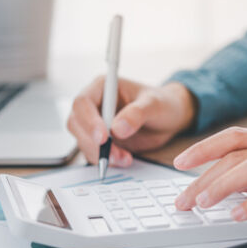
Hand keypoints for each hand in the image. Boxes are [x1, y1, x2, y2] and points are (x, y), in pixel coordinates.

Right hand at [67, 77, 195, 165]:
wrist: (170, 118)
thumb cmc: (162, 103)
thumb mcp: (154, 105)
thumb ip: (137, 114)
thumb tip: (117, 129)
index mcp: (103, 87)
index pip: (83, 102)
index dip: (89, 120)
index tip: (104, 137)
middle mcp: (95, 105)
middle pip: (76, 124)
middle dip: (93, 142)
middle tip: (114, 154)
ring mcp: (96, 124)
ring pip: (83, 141)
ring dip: (100, 154)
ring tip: (125, 158)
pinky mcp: (101, 141)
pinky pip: (94, 152)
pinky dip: (106, 160)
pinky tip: (123, 160)